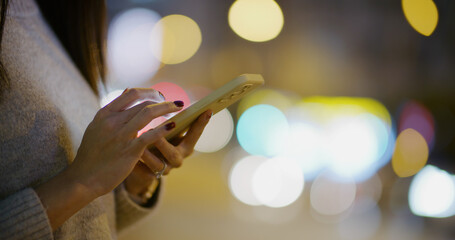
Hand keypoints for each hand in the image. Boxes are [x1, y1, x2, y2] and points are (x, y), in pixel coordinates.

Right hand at [68, 88, 182, 196]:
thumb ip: (113, 110)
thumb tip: (128, 90)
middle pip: (143, 103)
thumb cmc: (92, 154)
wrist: (83, 178)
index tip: (160, 95)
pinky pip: (149, 136)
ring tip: (179, 108)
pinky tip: (173, 126)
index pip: (131, 93)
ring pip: (148, 114)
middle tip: (174, 104)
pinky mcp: (129, 151)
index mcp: (105, 114)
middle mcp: (113, 122)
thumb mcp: (97, 126)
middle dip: (162, 101)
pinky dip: (163, 129)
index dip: (149, 92)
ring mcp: (121, 136)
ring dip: (166, 108)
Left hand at [125, 110, 211, 197]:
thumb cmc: (158, 140)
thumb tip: (168, 96)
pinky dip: (134, 164)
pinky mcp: (148, 176)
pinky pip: (141, 172)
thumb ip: (169, 118)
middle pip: (174, 154)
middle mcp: (177, 158)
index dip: (201, 123)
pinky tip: (126, 156)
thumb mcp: (166, 130)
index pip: (196, 134)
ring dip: (147, 154)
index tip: (207, 110)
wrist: (144, 165)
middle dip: (164, 145)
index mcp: (185, 146)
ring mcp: (163, 169)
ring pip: (156, 164)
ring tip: (136, 145)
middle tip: (154, 134)